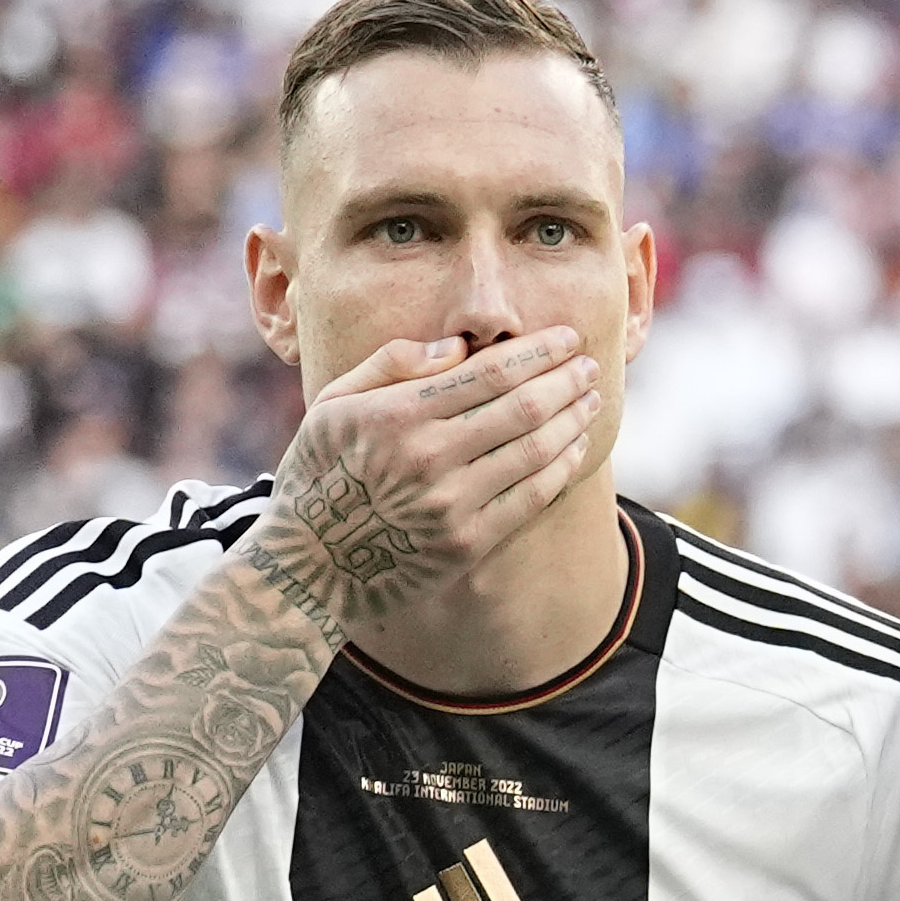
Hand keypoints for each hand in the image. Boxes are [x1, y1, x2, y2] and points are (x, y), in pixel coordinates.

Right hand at [251, 327, 607, 619]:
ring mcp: (451, 503)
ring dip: (574, 420)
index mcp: (396, 414)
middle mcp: (428, 456)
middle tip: (590, 366)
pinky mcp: (469, 543)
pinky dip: (563, 466)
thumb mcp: (334, 404)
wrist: (309, 561)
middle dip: (567, 381)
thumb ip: (391, 363)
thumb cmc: (323, 469)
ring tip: (589, 400)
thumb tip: (457, 345)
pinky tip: (576, 446)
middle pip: (524, 407)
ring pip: (537, 450)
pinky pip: (533, 497)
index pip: (490, 373)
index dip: (539, 352)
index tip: (568, 339)